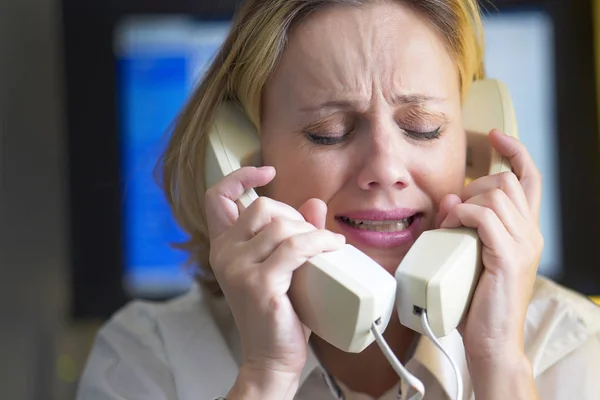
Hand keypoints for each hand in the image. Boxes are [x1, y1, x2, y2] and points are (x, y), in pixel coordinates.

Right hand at [204, 166, 344, 398]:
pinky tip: (332, 247)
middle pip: (262, 206)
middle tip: (312, 237)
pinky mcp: (259, 283)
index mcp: (223, 247)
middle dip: (294, 215)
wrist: (272, 357)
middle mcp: (224, 254)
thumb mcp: (283, 268)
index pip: (217, 197)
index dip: (240, 177)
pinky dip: (320, 242)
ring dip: (313, 232)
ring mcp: (238, 269)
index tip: (266, 170)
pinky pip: (296, 247)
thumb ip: (294, 233)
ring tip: (327, 247)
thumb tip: (314, 203)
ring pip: (282, 226)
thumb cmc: (278, 314)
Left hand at [436, 129, 542, 396]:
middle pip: (508, 182)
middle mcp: (530, 233)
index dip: (515, 152)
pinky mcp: (509, 258)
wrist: (491, 341)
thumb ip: (465, 225)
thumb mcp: (471, 253)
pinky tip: (453, 227)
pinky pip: (485, 217)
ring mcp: (523, 245)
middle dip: (475, 184)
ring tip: (451, 223)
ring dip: (465, 201)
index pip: (530, 179)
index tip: (496, 135)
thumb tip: (450, 199)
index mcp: (525, 231)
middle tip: (455, 209)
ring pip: (497, 194)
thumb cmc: (478, 300)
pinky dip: (462, 215)